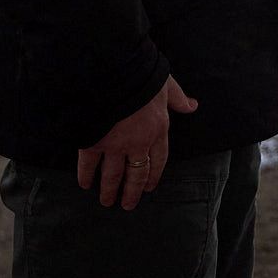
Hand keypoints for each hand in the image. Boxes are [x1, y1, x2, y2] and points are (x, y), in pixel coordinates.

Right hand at [77, 75, 198, 210]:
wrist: (113, 72)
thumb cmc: (142, 74)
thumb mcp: (167, 83)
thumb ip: (178, 98)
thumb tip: (192, 106)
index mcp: (158, 129)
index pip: (159, 160)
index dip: (154, 176)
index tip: (149, 188)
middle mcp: (138, 142)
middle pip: (137, 174)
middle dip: (132, 191)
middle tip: (127, 205)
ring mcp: (115, 145)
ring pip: (113, 175)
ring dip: (110, 190)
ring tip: (108, 202)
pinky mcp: (93, 143)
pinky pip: (89, 165)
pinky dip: (86, 176)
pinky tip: (85, 185)